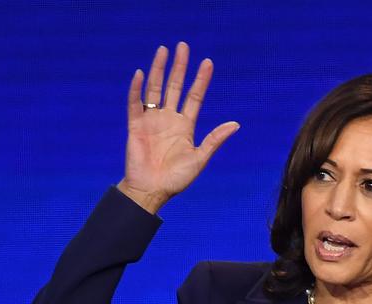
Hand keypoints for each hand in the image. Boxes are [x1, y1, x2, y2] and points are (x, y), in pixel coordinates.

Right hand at [117, 42, 239, 213]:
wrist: (152, 190)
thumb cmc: (176, 179)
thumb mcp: (200, 158)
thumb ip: (215, 139)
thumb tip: (236, 124)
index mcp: (185, 126)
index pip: (194, 96)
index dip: (201, 80)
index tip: (208, 62)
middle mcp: (168, 119)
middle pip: (175, 87)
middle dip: (180, 67)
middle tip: (183, 46)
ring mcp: (151, 121)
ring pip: (155, 89)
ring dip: (158, 70)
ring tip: (163, 51)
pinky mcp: (135, 126)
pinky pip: (135, 104)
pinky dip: (136, 89)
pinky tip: (140, 74)